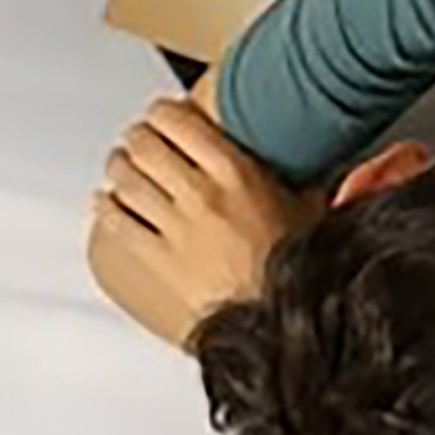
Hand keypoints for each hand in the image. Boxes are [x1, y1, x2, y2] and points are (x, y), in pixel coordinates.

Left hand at [88, 98, 307, 345]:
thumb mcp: (305, 206)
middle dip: (135, 138)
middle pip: (144, 145)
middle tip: (136, 140)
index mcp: (235, 174)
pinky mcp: (157, 258)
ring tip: (120, 166)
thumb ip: (306, 174)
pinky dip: (107, 208)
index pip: (177, 122)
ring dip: (118, 168)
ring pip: (126, 179)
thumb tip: (327, 152)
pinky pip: (117, 222)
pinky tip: (106, 203)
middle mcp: (200, 195)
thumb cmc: (291, 268)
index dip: (161, 113)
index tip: (160, 115)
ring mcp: (175, 227)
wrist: (274, 320)